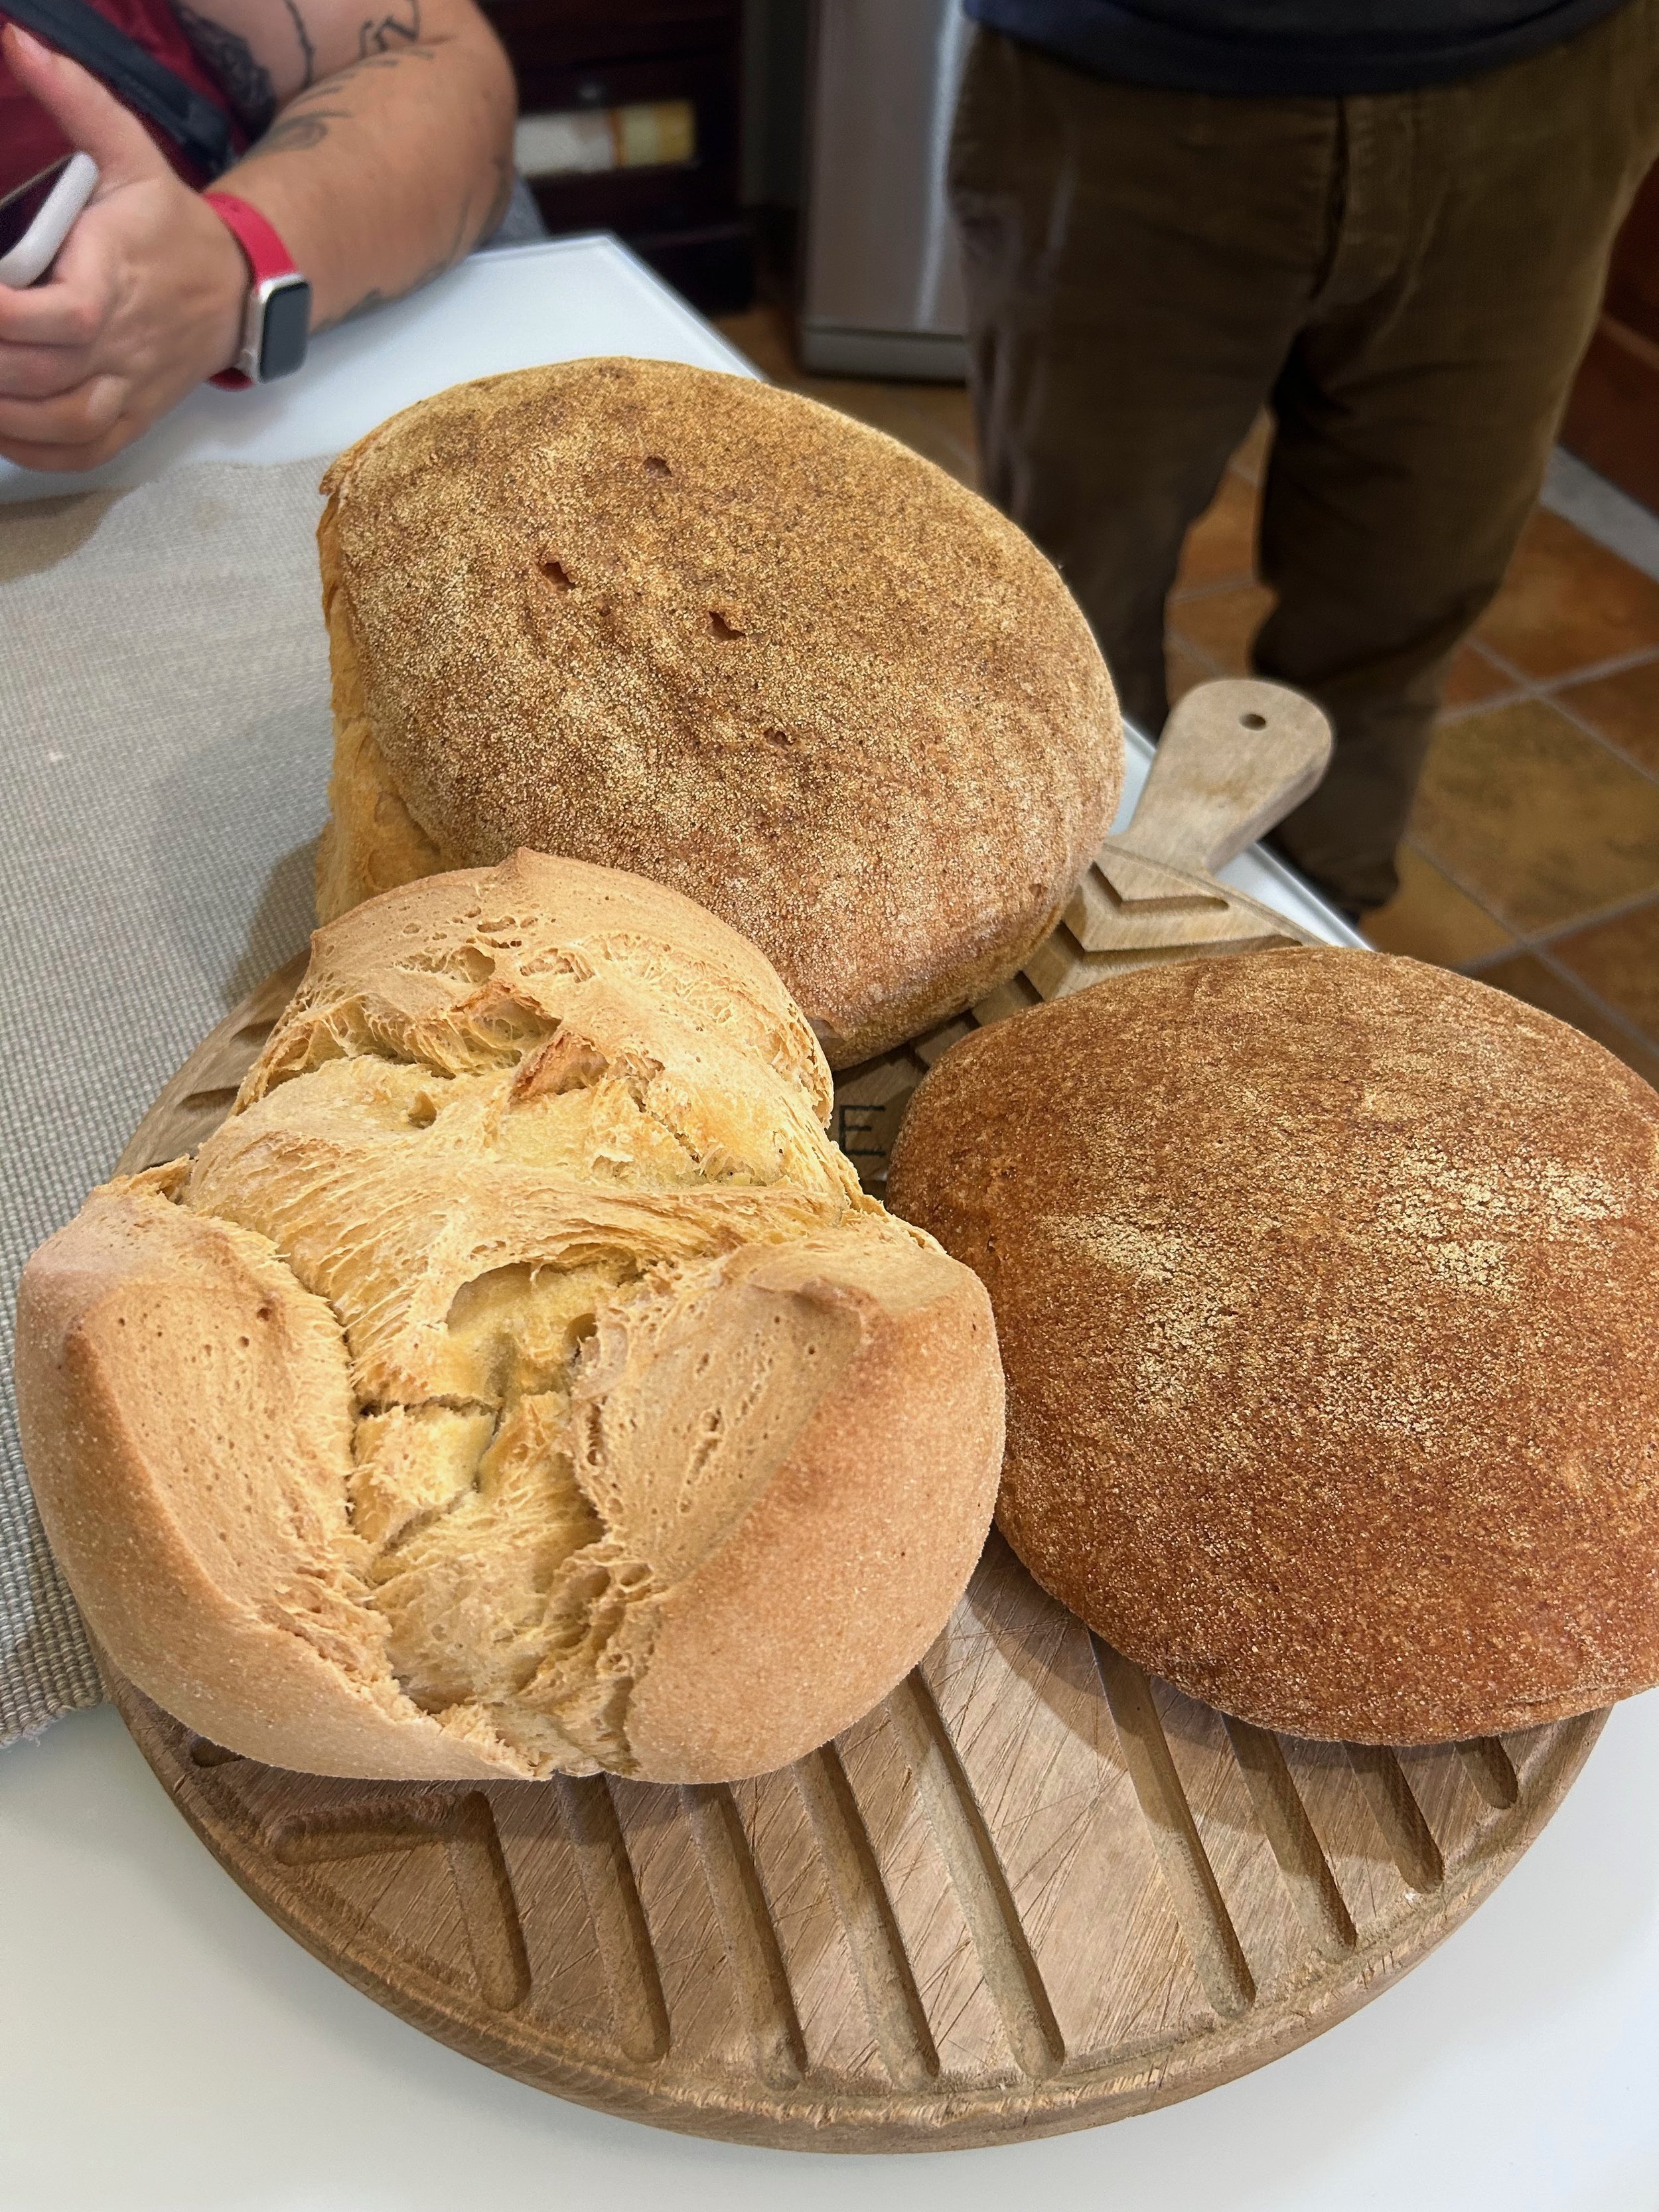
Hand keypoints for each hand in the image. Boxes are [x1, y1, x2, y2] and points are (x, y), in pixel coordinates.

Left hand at [0, 24, 249, 472]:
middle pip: (40, 377)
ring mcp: (129, 391)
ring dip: (3, 414)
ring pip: (56, 424)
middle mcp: (122, 348)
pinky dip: (33, 451)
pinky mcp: (132, 420)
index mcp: (115, 284)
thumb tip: (18, 41)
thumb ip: (75, 99)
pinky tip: (2, 426)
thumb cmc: (171, 226)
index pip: (58, 316)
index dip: (2, 317)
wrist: (240, 292)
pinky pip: (80, 454)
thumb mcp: (129, 155)